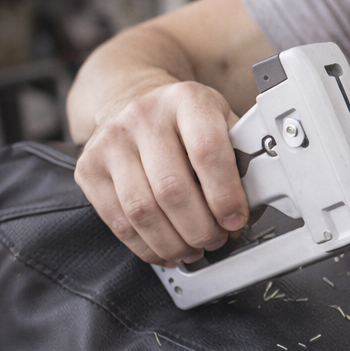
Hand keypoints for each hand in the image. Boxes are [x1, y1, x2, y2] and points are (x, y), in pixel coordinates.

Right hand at [75, 82, 248, 265]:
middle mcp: (143, 116)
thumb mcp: (222, 121)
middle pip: (172, 189)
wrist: (133, 101)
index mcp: (187, 100)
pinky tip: (167, 250)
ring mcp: (111, 141)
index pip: (208, 152)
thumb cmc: (187, 121)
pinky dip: (146, 246)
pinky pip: (118, 221)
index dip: (225, 195)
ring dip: (174, 242)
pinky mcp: (88, 168)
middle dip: (201, 228)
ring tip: (195, 249)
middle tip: (217, 240)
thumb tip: (259, 201)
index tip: (236, 220)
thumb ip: (242, 156)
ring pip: (143, 211)